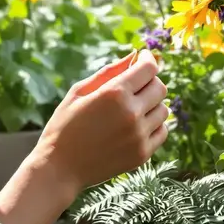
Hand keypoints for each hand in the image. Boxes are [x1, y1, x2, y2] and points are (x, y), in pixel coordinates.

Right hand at [30, 50, 169, 192]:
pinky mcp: (142, 154)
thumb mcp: (79, 91)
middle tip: (135, 86)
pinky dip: (154, 125)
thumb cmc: (65, 125)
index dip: (149, 59)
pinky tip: (137, 125)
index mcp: (114, 93)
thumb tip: (134, 55)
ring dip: (152, 105)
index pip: (149, 68)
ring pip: (164, 110)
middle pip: (160, 88)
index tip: (144, 58)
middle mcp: (131, 113)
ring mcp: (139, 136)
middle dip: (149, 82)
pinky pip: (162, 132)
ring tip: (133, 108)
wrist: (59, 168)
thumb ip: (109, 71)